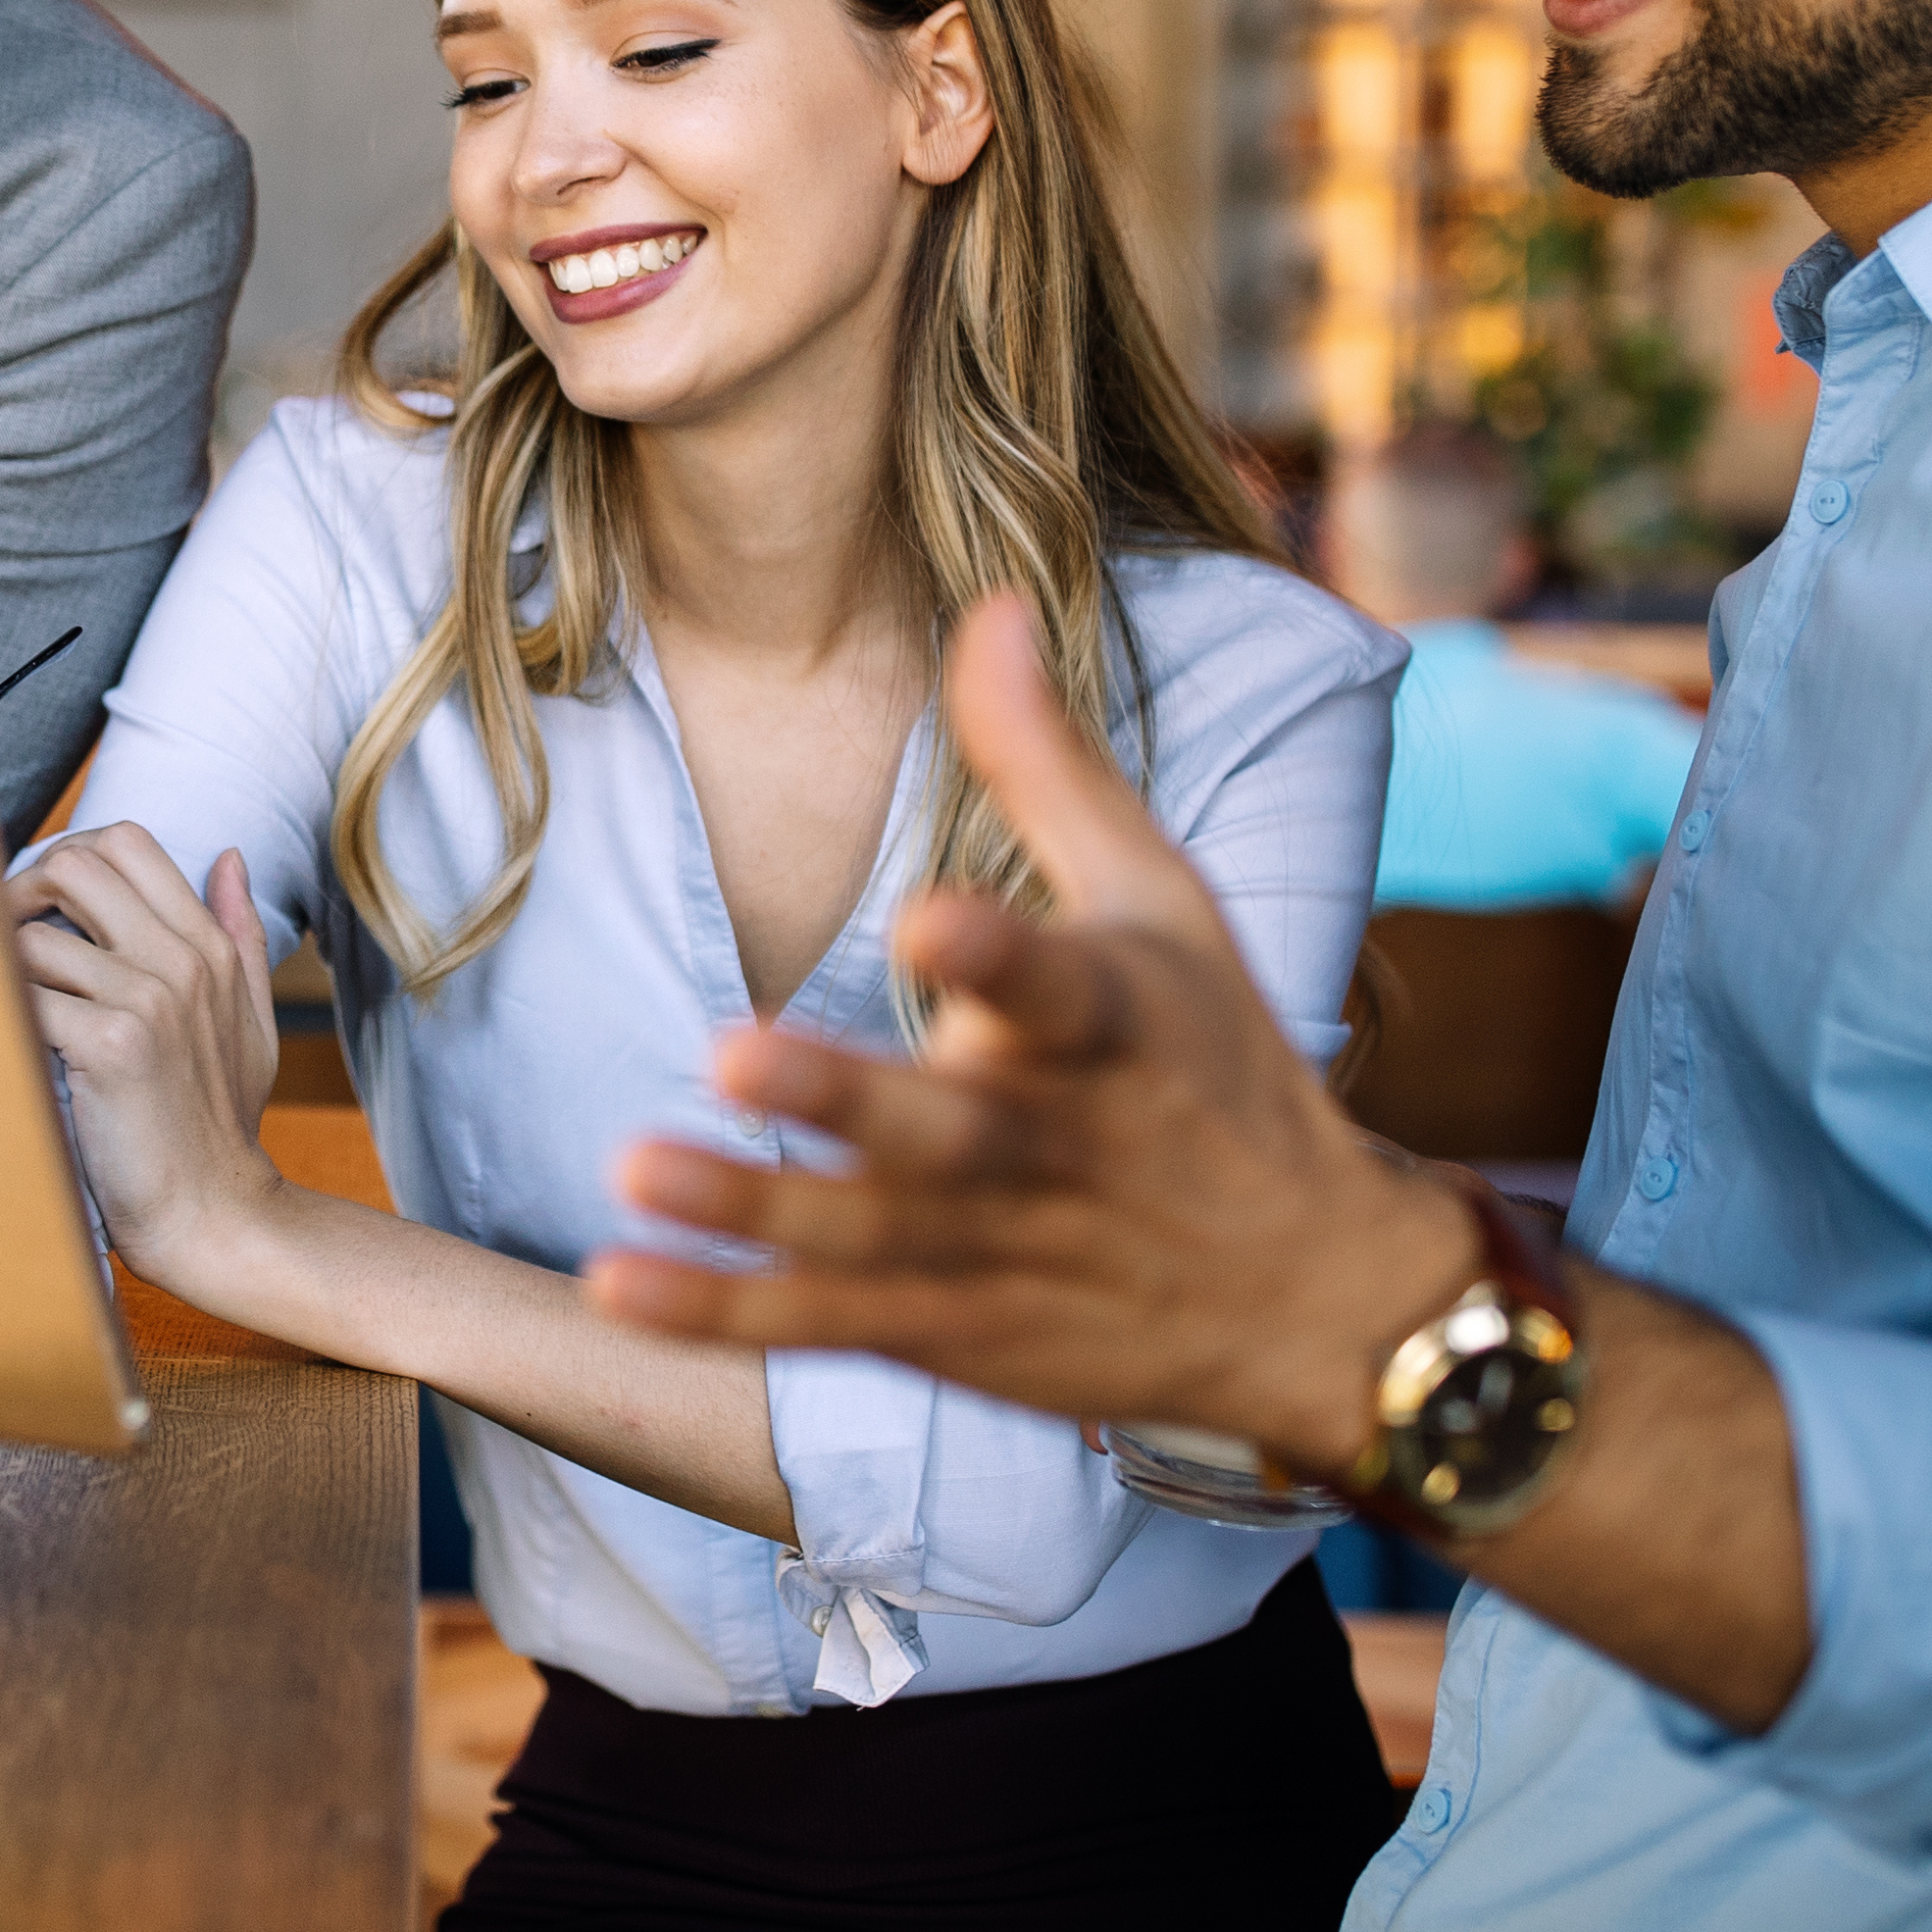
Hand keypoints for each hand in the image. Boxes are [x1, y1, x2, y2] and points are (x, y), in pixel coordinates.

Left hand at [11, 827, 286, 1289]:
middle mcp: (181, 961)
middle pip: (76, 864)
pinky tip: (20, 1050)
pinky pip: (25, 995)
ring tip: (17, 1012)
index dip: (69, 857)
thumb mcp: (250, 1022)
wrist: (212, 1212)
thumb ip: (240, 936)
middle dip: (23, 891)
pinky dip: (7, 1017)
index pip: (127, 842)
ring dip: (8, 969)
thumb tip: (232, 857)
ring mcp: (149, 999)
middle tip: (10, 942)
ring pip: (35, 933)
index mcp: (209, 947)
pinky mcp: (112, 1045)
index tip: (45, 905)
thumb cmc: (217, 1124)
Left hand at [585, 594, 1473, 1474]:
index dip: (997, 956)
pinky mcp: (950, 1328)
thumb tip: (987, 603)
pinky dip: (723, 1316)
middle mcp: (1053, 1145)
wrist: (1311, 1300)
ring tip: (636, 1167)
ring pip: (866, 1236)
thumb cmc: (1217, 1065)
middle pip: (946, 1131)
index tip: (929, 916)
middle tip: (731, 1052)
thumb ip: (1049, 763)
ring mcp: (998, 1249)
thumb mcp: (1160, 900)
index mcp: (1112, 1027)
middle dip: (846, 1099)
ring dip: (750, 1208)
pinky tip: (620, 1284)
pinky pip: (825, 1325)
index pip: (1057, 988)